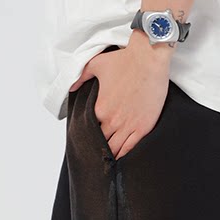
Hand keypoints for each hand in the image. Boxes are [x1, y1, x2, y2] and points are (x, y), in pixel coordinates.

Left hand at [69, 33, 171, 159]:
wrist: (149, 58)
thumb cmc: (124, 60)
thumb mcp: (95, 64)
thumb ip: (80, 77)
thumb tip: (70, 88)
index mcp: (99, 108)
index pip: (89, 129)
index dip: (88, 135)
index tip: (89, 138)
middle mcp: (112, 121)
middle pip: (101, 142)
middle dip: (98, 147)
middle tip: (97, 153)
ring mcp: (128, 126)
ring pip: (114, 149)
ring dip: (110, 155)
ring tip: (107, 160)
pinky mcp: (142, 128)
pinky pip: (130, 148)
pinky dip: (123, 155)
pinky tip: (120, 159)